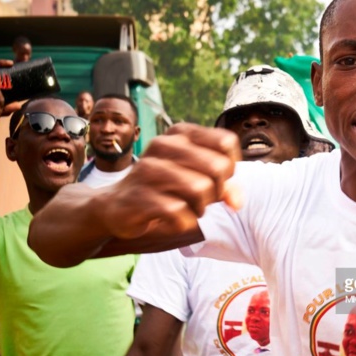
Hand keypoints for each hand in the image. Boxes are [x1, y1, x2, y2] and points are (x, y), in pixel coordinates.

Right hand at [99, 123, 241, 239]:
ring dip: (201, 208)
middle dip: (218, 191)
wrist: (118, 207)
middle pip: (218, 167)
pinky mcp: (140, 196)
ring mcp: (149, 169)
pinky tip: (172, 219)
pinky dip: (184, 222)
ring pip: (200, 189)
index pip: (226, 142)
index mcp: (181, 133)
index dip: (230, 166)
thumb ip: (224, 185)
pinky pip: (180, 212)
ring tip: (188, 210)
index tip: (218, 179)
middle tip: (204, 200)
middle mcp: (164, 144)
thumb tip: (238, 203)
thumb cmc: (165, 190)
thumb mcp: (198, 180)